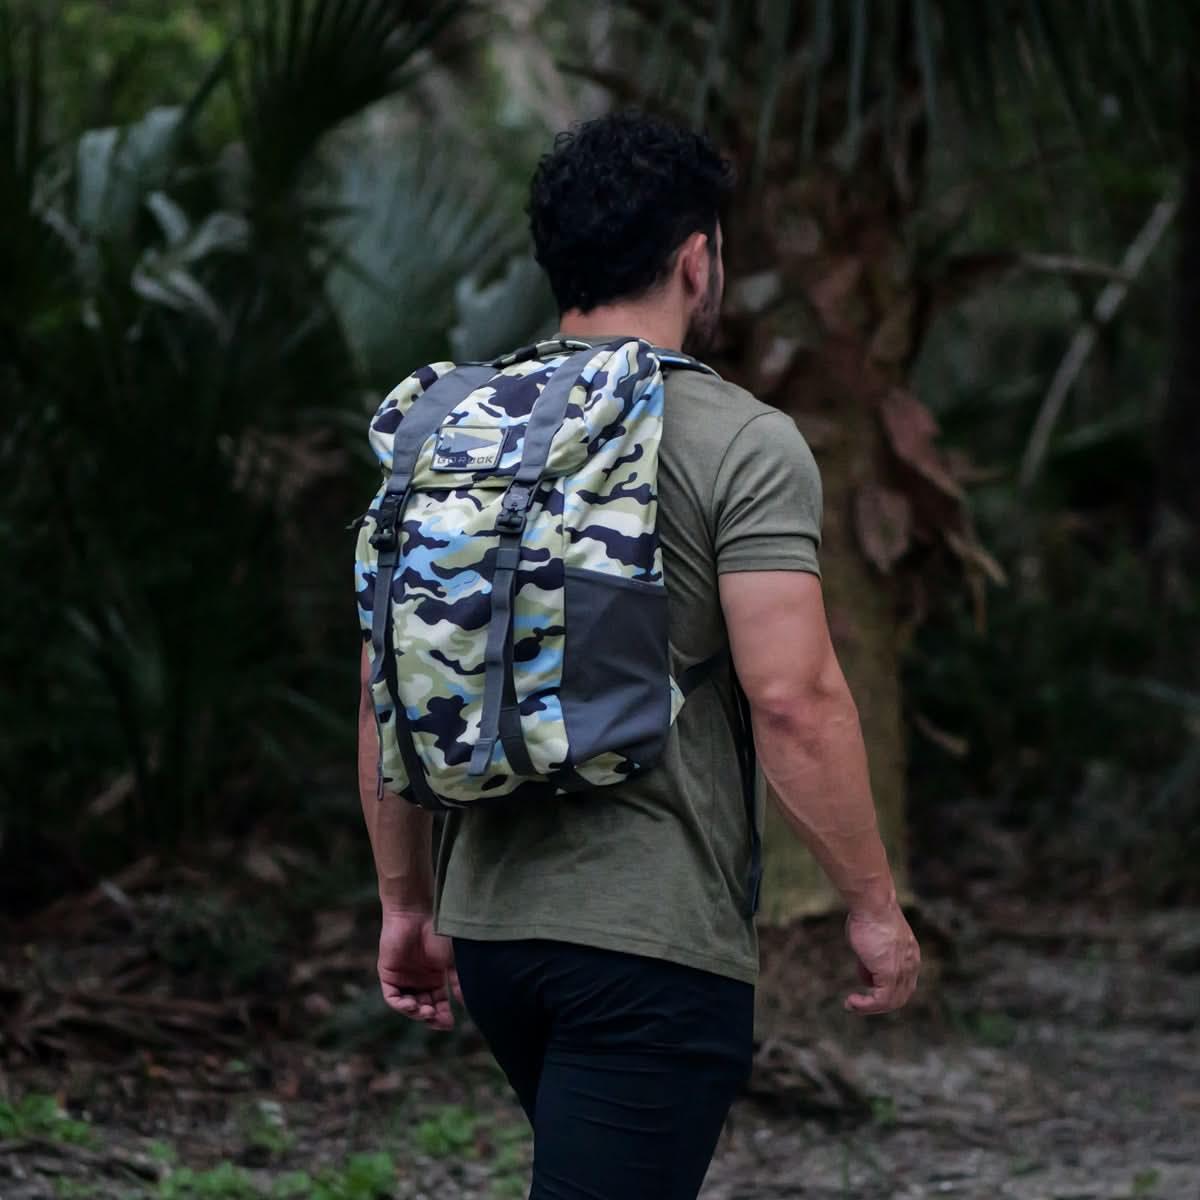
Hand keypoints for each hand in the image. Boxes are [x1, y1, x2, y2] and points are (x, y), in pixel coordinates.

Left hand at [376, 909, 461, 1030]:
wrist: (416, 916)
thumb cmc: (437, 934)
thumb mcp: (451, 961)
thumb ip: (458, 982)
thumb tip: (466, 1004)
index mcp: (434, 978)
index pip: (438, 1004)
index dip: (442, 1016)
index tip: (449, 1024)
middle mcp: (418, 981)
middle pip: (423, 1007)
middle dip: (430, 1016)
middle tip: (437, 1019)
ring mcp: (403, 979)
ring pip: (408, 1006)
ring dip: (416, 1013)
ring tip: (426, 1011)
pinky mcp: (388, 975)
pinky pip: (392, 997)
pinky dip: (401, 1005)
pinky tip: (412, 1005)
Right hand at [843, 902, 920, 1015]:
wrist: (872, 904)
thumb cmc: (868, 915)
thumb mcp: (871, 940)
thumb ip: (872, 957)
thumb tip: (865, 971)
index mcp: (910, 954)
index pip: (903, 982)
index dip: (885, 988)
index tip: (864, 985)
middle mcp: (911, 965)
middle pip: (900, 996)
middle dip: (878, 1003)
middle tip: (858, 1003)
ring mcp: (902, 971)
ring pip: (890, 1002)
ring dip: (869, 1007)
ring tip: (852, 1004)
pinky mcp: (890, 974)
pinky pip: (880, 1000)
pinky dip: (866, 1005)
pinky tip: (852, 1002)